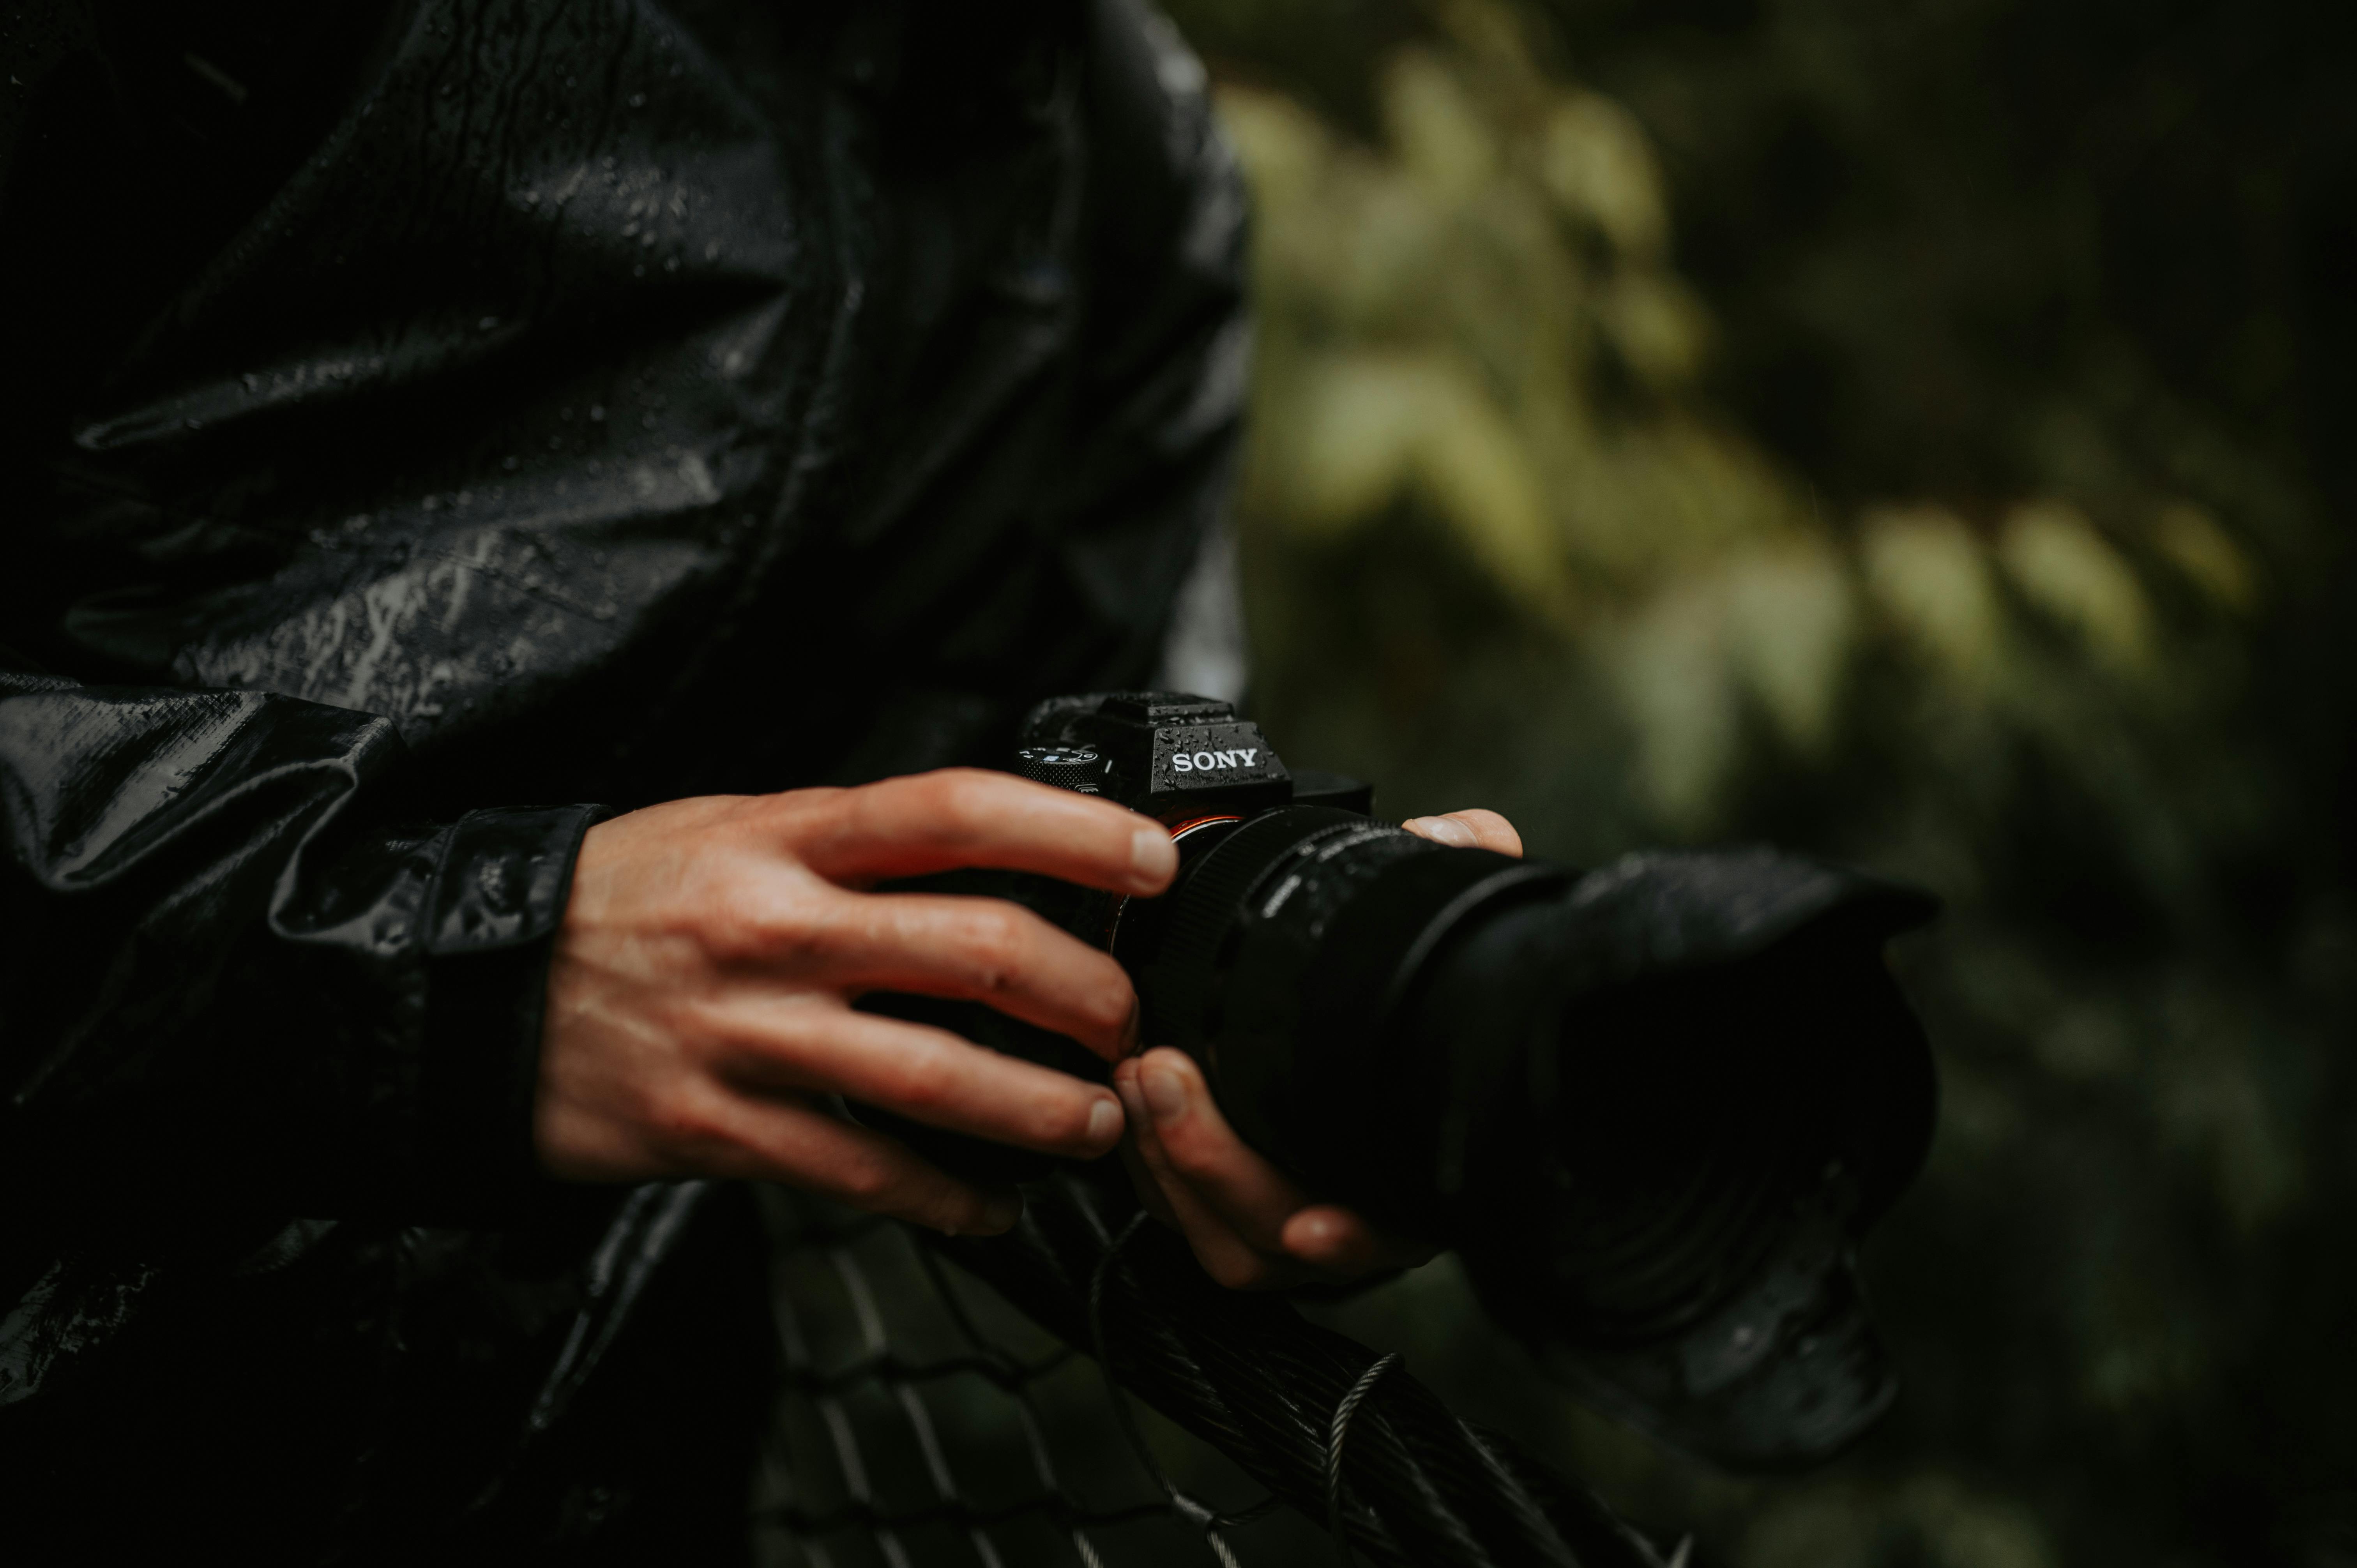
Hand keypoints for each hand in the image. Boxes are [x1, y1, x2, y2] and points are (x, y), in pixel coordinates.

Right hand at [535, 770, 1177, 1235]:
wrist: (467, 993)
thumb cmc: (620, 902)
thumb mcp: (730, 830)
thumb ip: (851, 846)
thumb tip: (992, 860)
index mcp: (782, 836)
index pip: (953, 812)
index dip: (1071, 830)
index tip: (1152, 859)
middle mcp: (772, 928)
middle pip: (974, 947)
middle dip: (1086, 993)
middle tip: (1131, 1020)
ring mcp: (745, 1034)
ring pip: (937, 1075)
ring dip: (1043, 1110)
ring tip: (1097, 1124)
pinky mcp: (717, 1130)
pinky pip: (862, 1173)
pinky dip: (947, 1198)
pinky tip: (994, 1206)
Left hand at [1113, 808, 1523, 1287]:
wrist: (1381, 1015)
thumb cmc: (1426, 987)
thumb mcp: (1453, 919)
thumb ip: (1468, 864)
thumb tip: (1441, 836)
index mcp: (1422, 1170)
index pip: (1391, 1228)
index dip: (1352, 1235)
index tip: (1314, 1224)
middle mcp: (1363, 1213)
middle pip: (1274, 1240)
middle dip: (1213, 1166)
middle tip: (1162, 1073)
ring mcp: (1294, 1215)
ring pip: (1220, 1237)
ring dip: (1168, 1162)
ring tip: (1135, 1073)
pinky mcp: (1233, 1206)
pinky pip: (1183, 1218)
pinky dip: (1151, 1169)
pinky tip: (1130, 1101)